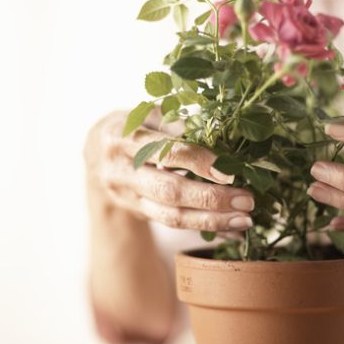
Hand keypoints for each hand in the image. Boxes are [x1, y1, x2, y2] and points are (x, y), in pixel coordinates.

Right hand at [84, 111, 254, 230]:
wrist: (97, 154)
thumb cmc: (133, 125)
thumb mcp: (148, 114)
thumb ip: (176, 123)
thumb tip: (219, 134)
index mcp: (122, 137)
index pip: (164, 152)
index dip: (197, 162)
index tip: (229, 171)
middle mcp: (121, 170)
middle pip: (168, 191)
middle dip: (210, 198)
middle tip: (246, 200)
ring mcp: (128, 196)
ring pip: (171, 216)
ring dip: (211, 220)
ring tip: (244, 220)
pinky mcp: (139, 213)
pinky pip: (174, 224)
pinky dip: (206, 227)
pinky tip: (232, 229)